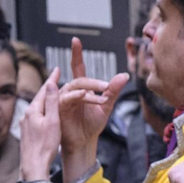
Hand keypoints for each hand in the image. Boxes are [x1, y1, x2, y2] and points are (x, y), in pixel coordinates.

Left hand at [19, 69, 60, 180]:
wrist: (34, 166)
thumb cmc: (45, 146)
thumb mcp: (53, 121)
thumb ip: (51, 102)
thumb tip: (50, 84)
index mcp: (33, 111)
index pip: (44, 90)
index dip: (52, 79)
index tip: (58, 69)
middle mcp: (26, 115)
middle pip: (40, 98)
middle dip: (48, 88)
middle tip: (55, 78)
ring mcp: (25, 124)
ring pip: (38, 107)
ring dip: (45, 100)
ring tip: (52, 94)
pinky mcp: (27, 133)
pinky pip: (36, 117)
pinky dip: (43, 111)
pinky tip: (45, 114)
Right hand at [59, 38, 129, 180]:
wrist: (84, 142)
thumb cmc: (92, 124)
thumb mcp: (106, 106)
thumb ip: (113, 91)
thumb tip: (124, 75)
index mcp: (81, 88)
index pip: (78, 67)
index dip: (76, 54)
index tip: (75, 40)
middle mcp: (70, 90)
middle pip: (80, 78)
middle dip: (94, 81)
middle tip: (107, 87)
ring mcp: (63, 98)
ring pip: (75, 87)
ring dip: (89, 89)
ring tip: (102, 96)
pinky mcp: (59, 108)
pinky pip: (67, 99)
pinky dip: (77, 96)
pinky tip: (85, 96)